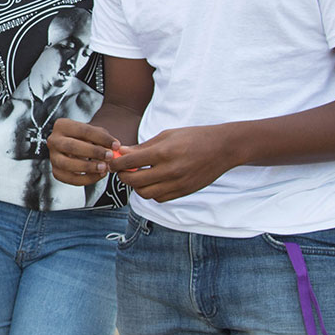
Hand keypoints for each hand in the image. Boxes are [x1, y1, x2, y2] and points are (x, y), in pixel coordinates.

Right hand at [47, 117, 116, 185]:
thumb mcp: (95, 132)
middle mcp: (54, 140)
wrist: (77, 146)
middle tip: (109, 156)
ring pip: (67, 164)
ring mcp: (53, 157)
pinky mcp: (56, 171)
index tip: (115, 145)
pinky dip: (85, 179)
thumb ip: (104, 139)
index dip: (101, 138)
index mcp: (62, 125)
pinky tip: (97, 175)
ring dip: (88, 167)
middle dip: (93, 152)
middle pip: (72, 146)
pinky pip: (69, 178)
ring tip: (103, 168)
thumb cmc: (86, 138)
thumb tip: (114, 148)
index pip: (83, 130)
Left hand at [114, 126, 239, 202]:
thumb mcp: (167, 135)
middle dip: (123, 176)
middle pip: (134, 181)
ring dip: (137, 186)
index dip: (116, 163)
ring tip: (137, 176)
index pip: (130, 162)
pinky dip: (151, 192)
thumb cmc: (194, 137)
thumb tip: (123, 152)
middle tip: (122, 170)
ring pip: (145, 193)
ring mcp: (177, 184)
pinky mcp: (184, 192)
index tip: (112, 161)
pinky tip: (153, 182)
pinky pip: (159, 198)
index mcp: (163, 152)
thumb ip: (144, 146)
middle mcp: (169, 170)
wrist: (222, 148)